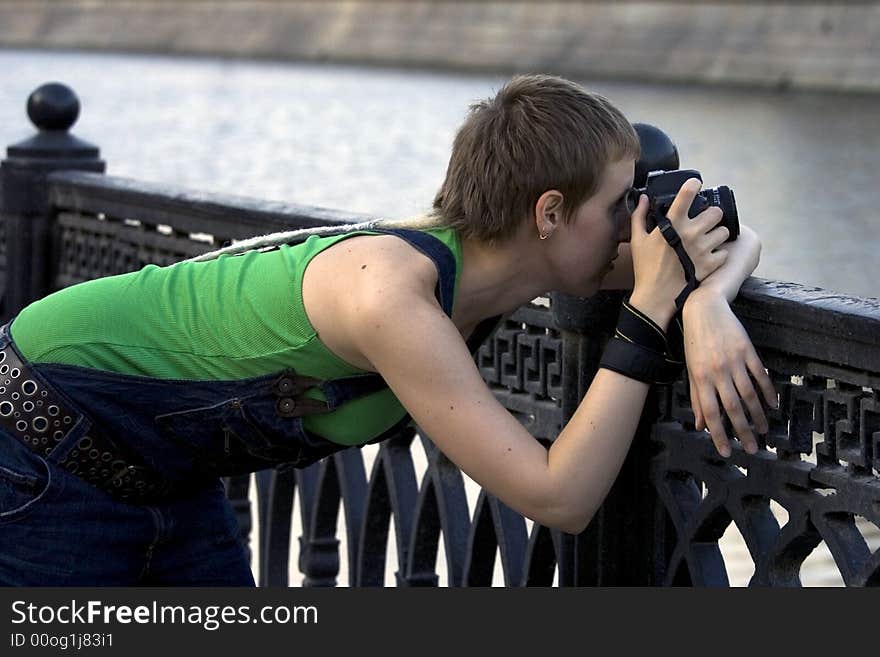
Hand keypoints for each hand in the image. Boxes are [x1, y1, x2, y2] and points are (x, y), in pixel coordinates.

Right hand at [629, 179, 729, 326]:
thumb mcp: (637, 240)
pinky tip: (709, 257)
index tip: (696, 185)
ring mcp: (703, 249)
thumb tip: (642, 198)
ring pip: (724, 231)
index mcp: (672, 224)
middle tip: (705, 223)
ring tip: (709, 240)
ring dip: (718, 234)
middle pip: (716, 212)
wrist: (656, 296)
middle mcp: (691, 233)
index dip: (694, 185)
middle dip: (711, 216)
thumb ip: (639, 216)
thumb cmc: (645, 268)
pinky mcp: (710, 264)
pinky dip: (719, 254)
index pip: (687, 194)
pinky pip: (724, 252)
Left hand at [682, 290, 777, 456]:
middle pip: (732, 408)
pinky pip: (761, 376)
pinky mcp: (748, 351)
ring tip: (764, 431)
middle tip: (753, 449)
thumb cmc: (695, 342)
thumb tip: (699, 425)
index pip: (710, 413)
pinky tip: (773, 406)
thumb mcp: (691, 369)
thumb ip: (697, 397)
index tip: (727, 452)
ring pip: (749, 395)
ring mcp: (734, 361)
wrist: (705, 309)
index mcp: (700, 378)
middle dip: (743, 431)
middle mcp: (717, 372)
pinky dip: (768, 392)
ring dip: (758, 416)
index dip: (718, 434)